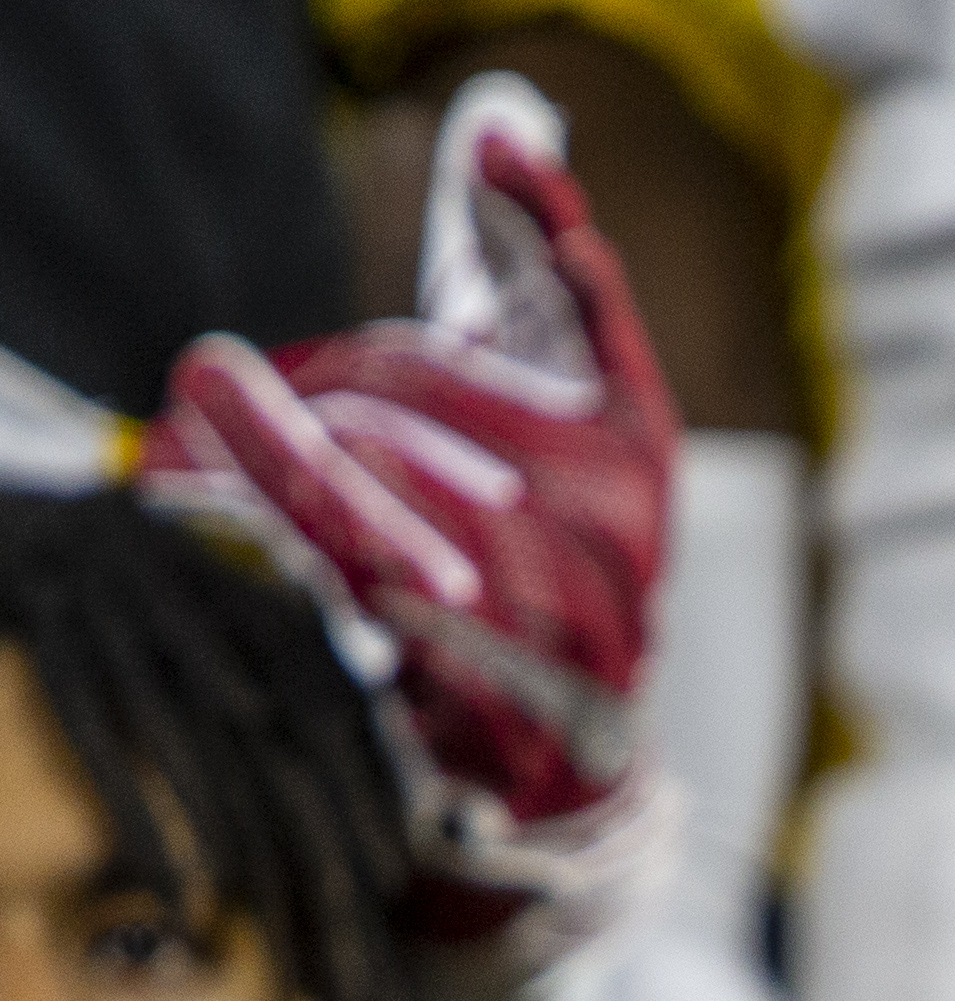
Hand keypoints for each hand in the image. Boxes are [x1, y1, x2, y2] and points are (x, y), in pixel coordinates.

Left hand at [136, 92, 672, 931]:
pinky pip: (354, 569)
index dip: (545, 226)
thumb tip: (508, 153)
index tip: (495, 150)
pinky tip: (237, 500)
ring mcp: (549, 607)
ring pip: (369, 471)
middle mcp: (612, 527)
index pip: (593, 314)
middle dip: (315, 377)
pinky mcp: (477, 677)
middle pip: (418, 384)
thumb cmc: (548, 600)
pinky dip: (291, 529)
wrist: (569, 786)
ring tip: (205, 437)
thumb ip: (533, 321)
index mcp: (639, 460)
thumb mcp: (560, 468)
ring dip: (272, 447)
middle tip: (235, 384)